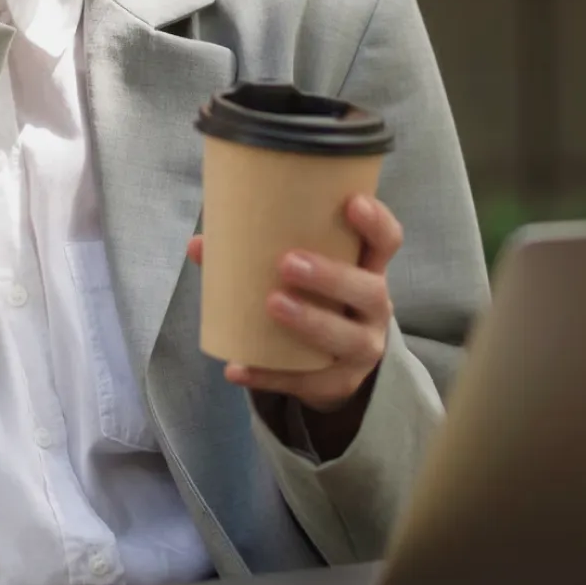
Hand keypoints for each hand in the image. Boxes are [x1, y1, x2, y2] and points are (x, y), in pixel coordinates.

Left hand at [188, 193, 402, 414]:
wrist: (337, 365)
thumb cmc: (316, 299)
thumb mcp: (305, 275)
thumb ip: (258, 253)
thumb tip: (199, 243)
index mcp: (368, 270)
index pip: (386, 242)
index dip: (375, 222)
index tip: (352, 202)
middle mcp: (374, 308)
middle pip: (370, 291)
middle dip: (331, 276)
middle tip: (287, 263)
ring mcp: (362, 348)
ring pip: (347, 338)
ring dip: (310, 321)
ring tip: (273, 305)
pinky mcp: (337, 383)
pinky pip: (306, 381)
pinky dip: (269, 376)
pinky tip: (238, 368)